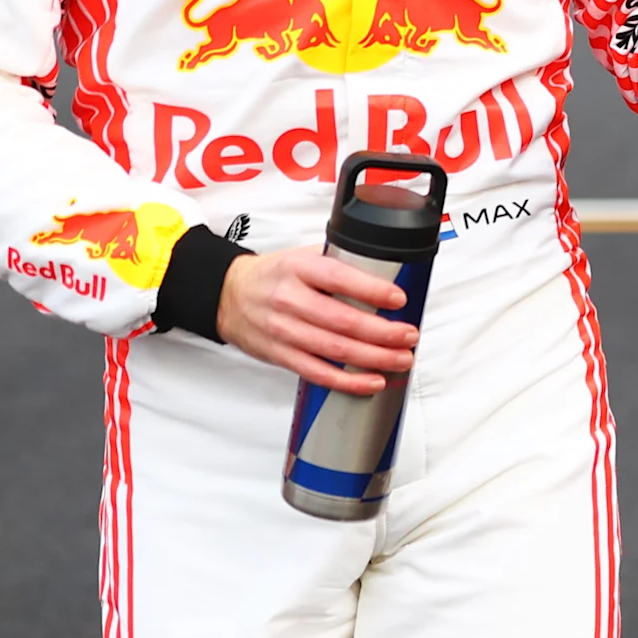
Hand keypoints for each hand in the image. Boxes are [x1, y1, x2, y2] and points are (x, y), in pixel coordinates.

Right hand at [215, 245, 417, 393]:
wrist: (228, 295)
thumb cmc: (274, 276)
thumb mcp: (304, 256)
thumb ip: (340, 262)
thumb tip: (389, 271)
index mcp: (299, 268)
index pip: (339, 278)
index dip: (373, 291)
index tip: (399, 300)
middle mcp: (289, 299)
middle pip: (342, 321)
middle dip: (383, 332)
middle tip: (409, 335)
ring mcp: (283, 330)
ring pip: (334, 350)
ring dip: (374, 358)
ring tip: (401, 358)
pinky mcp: (280, 355)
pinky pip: (318, 373)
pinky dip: (348, 381)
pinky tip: (373, 381)